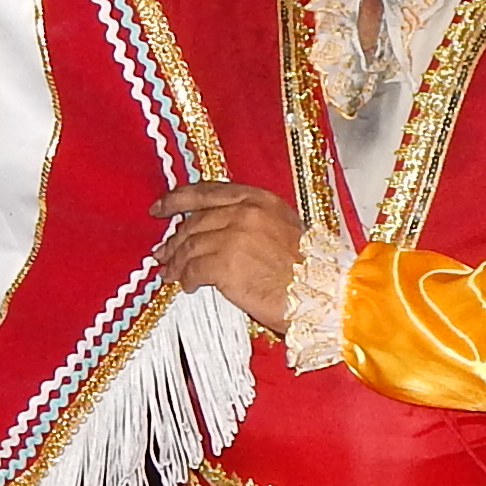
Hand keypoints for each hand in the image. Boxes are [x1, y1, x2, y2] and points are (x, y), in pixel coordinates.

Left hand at [155, 179, 299, 336]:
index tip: (159, 207)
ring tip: (170, 273)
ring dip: (176, 262)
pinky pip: (193, 269)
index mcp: (259, 199)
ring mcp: (234, 237)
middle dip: (174, 239)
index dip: (177, 199)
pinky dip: (186, 279)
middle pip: (194, 221)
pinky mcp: (226, 265)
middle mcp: (245, 212)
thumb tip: (217, 230)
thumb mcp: (284, 227)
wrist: (325, 293)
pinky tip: (187, 286)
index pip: (207, 192)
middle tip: (163, 252)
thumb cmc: (311, 268)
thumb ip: (252, 221)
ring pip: (190, 246)